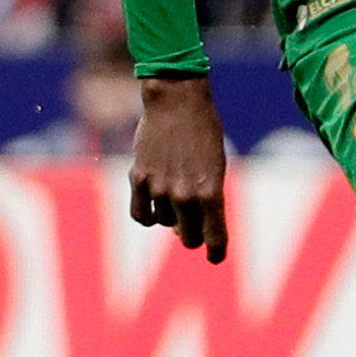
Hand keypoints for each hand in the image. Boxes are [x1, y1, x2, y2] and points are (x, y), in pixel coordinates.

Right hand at [125, 75, 230, 263]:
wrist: (177, 100)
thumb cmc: (204, 131)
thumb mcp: (217, 165)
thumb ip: (207, 198)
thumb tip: (186, 227)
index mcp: (212, 192)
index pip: (215, 239)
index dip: (216, 253)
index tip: (215, 256)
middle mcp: (185, 195)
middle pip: (188, 238)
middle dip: (193, 233)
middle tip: (193, 221)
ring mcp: (160, 188)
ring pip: (165, 224)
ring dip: (171, 217)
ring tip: (176, 195)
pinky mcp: (139, 178)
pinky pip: (141, 215)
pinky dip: (148, 215)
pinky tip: (154, 205)